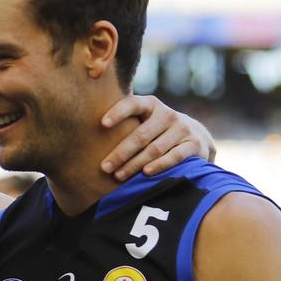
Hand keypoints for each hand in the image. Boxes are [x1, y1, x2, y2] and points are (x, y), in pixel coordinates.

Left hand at [99, 94, 216, 180]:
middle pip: (140, 135)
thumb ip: (124, 121)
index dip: (118, 113)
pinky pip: (175, 156)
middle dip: (121, 153)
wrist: (195, 135)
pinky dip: (160, 165)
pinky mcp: (193, 144)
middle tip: (104, 168)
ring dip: (135, 164)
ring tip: (118, 176)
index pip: (133, 104)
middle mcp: (167, 114)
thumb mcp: (143, 119)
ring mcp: (182, 128)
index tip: (102, 124)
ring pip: (155, 149)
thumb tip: (85, 132)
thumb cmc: (156, 129)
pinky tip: (145, 173)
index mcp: (150, 105)